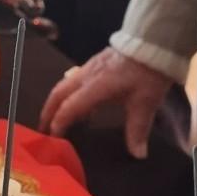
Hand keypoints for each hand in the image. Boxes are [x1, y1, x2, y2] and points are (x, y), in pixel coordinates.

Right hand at [38, 47, 172, 159]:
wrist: (154, 40)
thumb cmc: (148, 72)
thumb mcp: (145, 103)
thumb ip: (137, 130)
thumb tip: (138, 155)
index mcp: (95, 87)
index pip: (68, 108)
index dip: (58, 124)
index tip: (53, 139)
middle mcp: (87, 76)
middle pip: (58, 94)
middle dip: (47, 113)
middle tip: (43, 130)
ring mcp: (90, 67)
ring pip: (64, 86)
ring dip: (56, 103)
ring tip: (56, 119)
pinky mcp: (96, 63)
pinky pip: (74, 80)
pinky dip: (69, 95)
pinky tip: (81, 106)